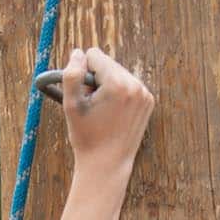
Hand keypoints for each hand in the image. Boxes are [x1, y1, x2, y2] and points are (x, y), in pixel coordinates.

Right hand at [61, 46, 153, 170]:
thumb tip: (78, 52)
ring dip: (108, 86)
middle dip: (97, 79)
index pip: (94, 55)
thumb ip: (71, 75)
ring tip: (103, 111)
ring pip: (118, 73)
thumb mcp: (71, 106)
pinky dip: (120, 94)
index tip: (83, 94)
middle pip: (108, 63)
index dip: (82, 73)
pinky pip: (129, 85)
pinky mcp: (148, 101)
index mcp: (117, 83)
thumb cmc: (86, 138)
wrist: (107, 166)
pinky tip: (114, 114)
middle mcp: (135, 84)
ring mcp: (144, 93)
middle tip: (93, 106)